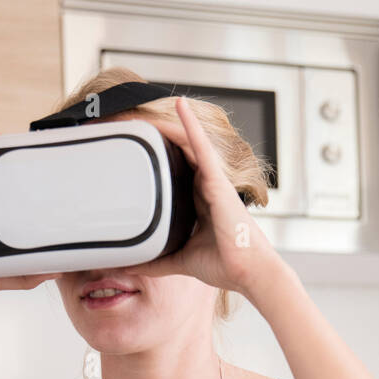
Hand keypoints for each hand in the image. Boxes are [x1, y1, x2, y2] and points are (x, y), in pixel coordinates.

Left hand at [137, 96, 283, 299]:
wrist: (248, 273)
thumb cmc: (225, 265)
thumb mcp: (181, 260)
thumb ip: (156, 261)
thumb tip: (130, 264)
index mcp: (199, 204)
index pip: (175, 174)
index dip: (158, 160)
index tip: (136, 149)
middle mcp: (206, 188)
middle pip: (179, 155)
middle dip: (158, 139)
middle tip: (132, 123)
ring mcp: (213, 182)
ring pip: (188, 145)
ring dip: (169, 125)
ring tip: (144, 110)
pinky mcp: (218, 181)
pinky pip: (202, 147)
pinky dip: (191, 126)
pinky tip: (180, 105)